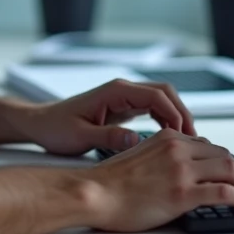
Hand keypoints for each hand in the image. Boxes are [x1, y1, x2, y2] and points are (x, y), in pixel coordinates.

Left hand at [16, 78, 195, 155]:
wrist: (41, 124)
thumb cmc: (56, 129)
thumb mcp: (80, 137)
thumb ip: (108, 137)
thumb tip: (136, 140)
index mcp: (114, 91)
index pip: (156, 94)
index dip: (174, 113)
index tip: (185, 135)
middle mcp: (122, 90)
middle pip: (165, 93)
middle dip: (182, 113)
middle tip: (193, 139)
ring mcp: (123, 97)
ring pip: (161, 100)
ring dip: (175, 117)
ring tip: (186, 142)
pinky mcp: (123, 108)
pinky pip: (152, 109)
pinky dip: (165, 121)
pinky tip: (170, 139)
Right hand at [80, 129, 233, 232]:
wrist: (94, 193)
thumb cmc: (110, 182)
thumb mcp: (141, 158)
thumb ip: (163, 157)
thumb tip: (180, 169)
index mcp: (167, 138)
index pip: (207, 145)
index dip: (223, 161)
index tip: (231, 173)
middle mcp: (177, 148)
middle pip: (222, 155)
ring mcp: (181, 169)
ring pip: (229, 169)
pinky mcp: (183, 192)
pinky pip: (226, 192)